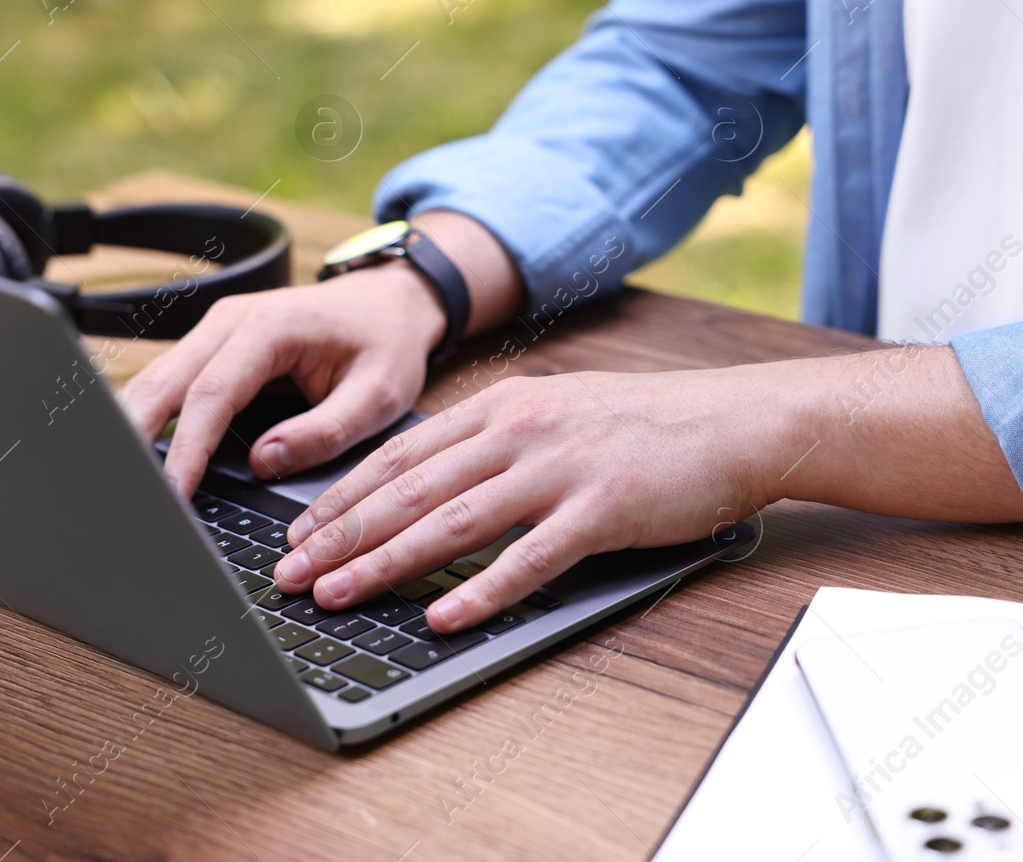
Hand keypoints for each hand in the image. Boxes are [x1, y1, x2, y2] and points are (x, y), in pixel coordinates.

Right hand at [118, 260, 444, 497]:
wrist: (391, 302)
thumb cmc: (387, 343)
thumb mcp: (378, 396)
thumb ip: (324, 432)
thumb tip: (261, 463)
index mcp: (272, 327)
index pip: (211, 395)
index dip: (186, 450)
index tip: (171, 495)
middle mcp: (232, 319)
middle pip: (162, 382)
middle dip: (134, 439)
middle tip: (123, 494)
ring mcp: (217, 329)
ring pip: (156, 381)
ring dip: (135, 428)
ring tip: (124, 482)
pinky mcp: (213, 345)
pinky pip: (172, 383)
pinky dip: (153, 419)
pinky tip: (141, 456)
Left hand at [271, 366, 790, 631]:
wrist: (733, 421)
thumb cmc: (644, 425)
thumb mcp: (555, 410)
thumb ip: (494, 440)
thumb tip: (427, 483)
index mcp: (502, 405)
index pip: (400, 457)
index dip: (341, 499)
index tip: (297, 536)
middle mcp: (520, 429)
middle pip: (409, 491)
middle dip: (339, 537)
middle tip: (289, 576)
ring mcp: (559, 468)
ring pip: (451, 521)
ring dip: (385, 563)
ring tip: (337, 597)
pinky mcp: (601, 510)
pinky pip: (528, 557)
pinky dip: (480, 590)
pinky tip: (441, 617)